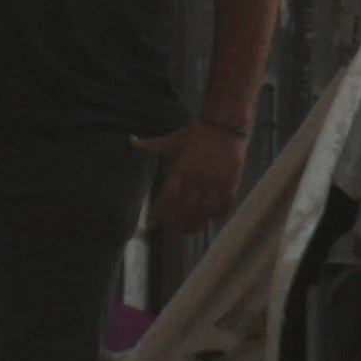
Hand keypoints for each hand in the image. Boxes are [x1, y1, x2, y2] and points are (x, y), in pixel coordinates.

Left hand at [148, 120, 239, 244]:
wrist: (226, 125)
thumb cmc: (197, 133)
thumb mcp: (172, 139)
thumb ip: (150, 145)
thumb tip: (129, 141)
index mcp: (182, 169)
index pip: (168, 196)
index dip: (159, 212)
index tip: (151, 225)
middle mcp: (198, 179)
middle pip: (187, 208)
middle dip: (178, 225)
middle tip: (172, 235)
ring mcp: (216, 182)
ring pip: (206, 210)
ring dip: (197, 223)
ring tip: (190, 231)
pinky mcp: (231, 182)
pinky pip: (225, 204)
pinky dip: (218, 214)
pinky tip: (213, 219)